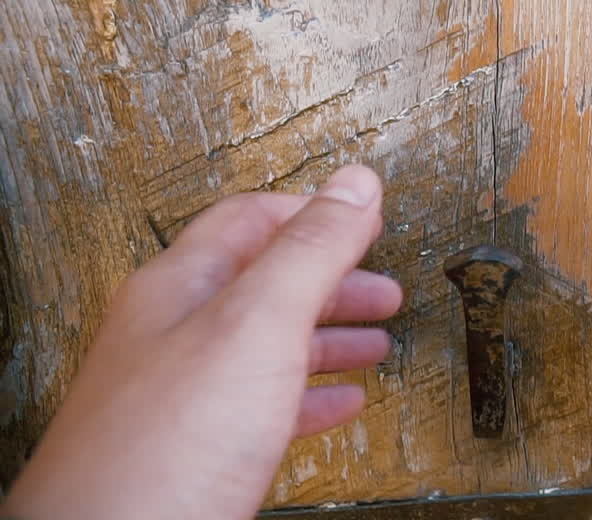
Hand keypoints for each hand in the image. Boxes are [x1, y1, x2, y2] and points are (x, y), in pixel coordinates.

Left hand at [2, 166, 401, 519]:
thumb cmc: (166, 447)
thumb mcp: (257, 323)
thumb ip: (310, 251)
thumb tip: (356, 182)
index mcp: (182, 287)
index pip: (250, 220)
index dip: (314, 213)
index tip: (366, 216)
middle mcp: (175, 333)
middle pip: (265, 285)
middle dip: (333, 281)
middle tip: (384, 287)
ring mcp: (181, 394)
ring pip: (268, 347)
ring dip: (329, 339)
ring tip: (376, 343)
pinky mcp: (195, 450)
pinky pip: (265, 406)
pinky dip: (312, 396)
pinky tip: (341, 404)